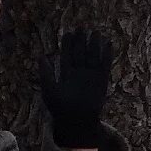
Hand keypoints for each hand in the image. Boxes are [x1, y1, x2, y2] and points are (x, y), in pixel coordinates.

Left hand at [38, 28, 112, 148]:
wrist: (76, 122)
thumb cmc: (60, 109)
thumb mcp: (49, 90)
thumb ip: (46, 73)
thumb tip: (41, 56)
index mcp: (66, 74)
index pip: (67, 55)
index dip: (68, 44)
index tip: (68, 32)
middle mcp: (79, 73)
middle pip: (81, 53)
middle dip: (81, 41)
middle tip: (82, 27)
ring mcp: (91, 76)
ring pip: (93, 56)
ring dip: (94, 45)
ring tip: (96, 32)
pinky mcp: (102, 80)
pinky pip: (105, 64)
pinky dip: (107, 54)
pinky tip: (108, 43)